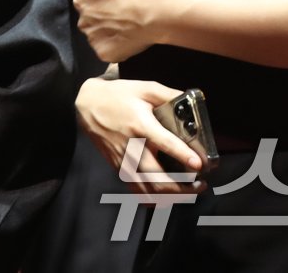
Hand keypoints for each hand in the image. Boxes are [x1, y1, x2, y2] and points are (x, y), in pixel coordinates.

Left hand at [72, 0, 164, 61]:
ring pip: (97, 34)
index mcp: (81, 1)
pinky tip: (127, 38)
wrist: (152, 13)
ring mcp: (93, 39)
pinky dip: (115, 45)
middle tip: (122, 11)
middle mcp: (82, 21)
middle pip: (90, 18)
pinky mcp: (104, 54)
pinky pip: (107, 50)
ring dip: (107, 31)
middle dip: (101, 15)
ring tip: (126, 25)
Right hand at [76, 77, 203, 195]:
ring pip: (149, 188)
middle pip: (158, 177)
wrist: (86, 105)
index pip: (165, 143)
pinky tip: (165, 197)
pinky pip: (136, 189)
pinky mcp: (118, 167)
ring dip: (172, 196)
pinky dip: (152, 198)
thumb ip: (168, 94)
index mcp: (141, 125)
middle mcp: (133, 147)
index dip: (183, 155)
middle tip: (201, 184)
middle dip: (183, 186)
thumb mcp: (143, 87)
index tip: (199, 164)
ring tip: (189, 192)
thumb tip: (190, 98)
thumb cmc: (117, 96)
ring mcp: (124, 160)